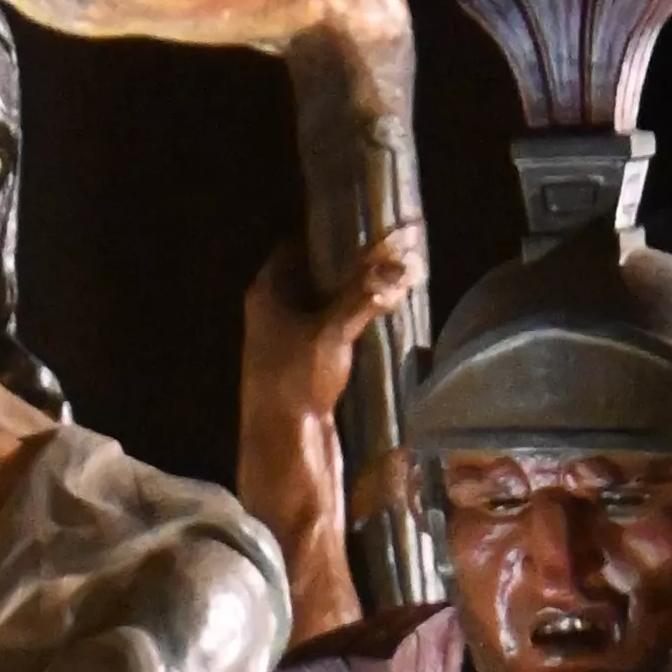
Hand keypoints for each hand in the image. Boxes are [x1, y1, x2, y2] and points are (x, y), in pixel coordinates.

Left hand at [237, 232, 421, 640]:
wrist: (283, 449)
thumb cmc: (293, 385)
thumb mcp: (332, 332)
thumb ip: (366, 295)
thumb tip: (404, 262)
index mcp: (266, 293)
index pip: (295, 246)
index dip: (326, 233)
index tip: (360, 222)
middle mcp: (270, 314)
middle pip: (311, 275)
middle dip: (345, 263)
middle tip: (386, 249)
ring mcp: (285, 344)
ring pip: (322, 305)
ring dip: (351, 295)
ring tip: (391, 278)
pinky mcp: (302, 371)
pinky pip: (330, 333)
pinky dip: (352, 323)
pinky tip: (379, 321)